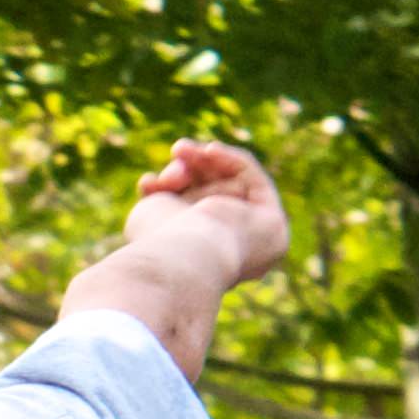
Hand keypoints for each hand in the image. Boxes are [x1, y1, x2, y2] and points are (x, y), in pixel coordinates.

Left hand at [124, 139, 288, 289]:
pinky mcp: (271, 224)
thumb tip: (152, 183)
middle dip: (185, 173)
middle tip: (171, 160)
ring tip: (179, 150)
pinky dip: (230, 160)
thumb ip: (158, 200)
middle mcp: (225, 260)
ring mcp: (252, 244)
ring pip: (229, 185)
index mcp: (195, 268)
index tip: (147, 183)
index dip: (169, 193)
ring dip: (203, 162)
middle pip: (209, 198)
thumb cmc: (157, 242)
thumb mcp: (151, 212)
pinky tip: (208, 150)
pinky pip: (251, 179)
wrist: (181, 256)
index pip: (187, 220)